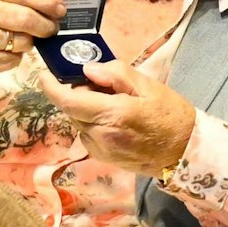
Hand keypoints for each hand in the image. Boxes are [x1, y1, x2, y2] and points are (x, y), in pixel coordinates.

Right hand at [0, 0, 63, 109]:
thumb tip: (53, 7)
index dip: (47, 1)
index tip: (61, 9)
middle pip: (25, 18)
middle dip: (45, 26)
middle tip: (53, 29)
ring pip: (22, 42)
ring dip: (29, 43)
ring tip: (21, 40)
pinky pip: (12, 60)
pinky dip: (15, 57)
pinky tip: (3, 52)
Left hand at [37, 62, 195, 175]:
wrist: (184, 152)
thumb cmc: (170, 114)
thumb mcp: (148, 86)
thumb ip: (116, 74)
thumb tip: (87, 70)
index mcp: (111, 115)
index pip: (68, 101)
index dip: (50, 87)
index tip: (43, 73)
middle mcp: (100, 136)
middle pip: (71, 109)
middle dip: (77, 93)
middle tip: (100, 83)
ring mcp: (100, 150)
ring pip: (78, 121)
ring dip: (85, 108)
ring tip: (112, 101)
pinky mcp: (103, 158)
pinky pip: (87, 133)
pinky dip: (92, 121)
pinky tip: (113, 118)